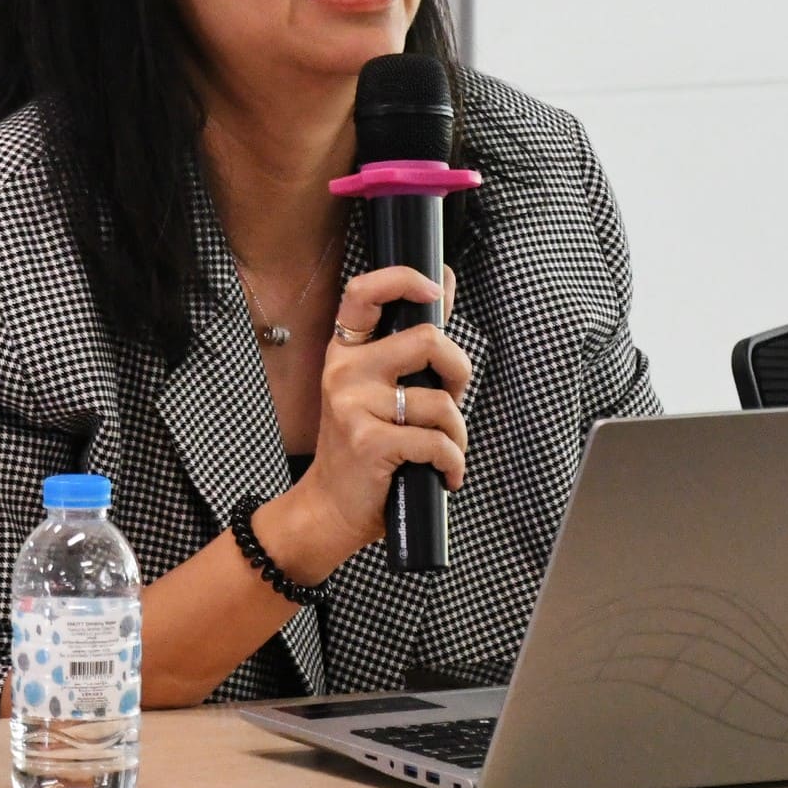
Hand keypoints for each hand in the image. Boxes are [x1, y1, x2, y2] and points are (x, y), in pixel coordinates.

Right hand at [259, 265, 470, 580]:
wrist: (329, 508)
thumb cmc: (363, 446)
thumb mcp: (376, 388)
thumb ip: (411, 340)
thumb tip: (444, 281)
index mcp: (346, 351)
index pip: (364, 292)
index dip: (403, 280)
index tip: (434, 292)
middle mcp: (344, 371)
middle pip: (428, 340)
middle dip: (459, 372)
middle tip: (452, 399)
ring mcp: (353, 405)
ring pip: (440, 401)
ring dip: (457, 433)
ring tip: (446, 451)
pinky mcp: (369, 442)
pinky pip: (437, 442)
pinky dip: (453, 463)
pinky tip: (445, 475)